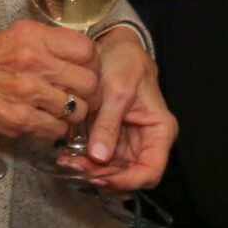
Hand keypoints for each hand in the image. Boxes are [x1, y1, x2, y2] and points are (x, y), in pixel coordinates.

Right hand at [0, 20, 102, 142]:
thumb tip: (83, 57)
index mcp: (34, 37)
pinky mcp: (19, 118)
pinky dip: (56, 128)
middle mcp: (33, 62)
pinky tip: (45, 120)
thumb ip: (50, 43)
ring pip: (77, 109)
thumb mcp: (17, 36)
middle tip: (81, 97)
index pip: (87, 50)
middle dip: (90, 93)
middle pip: (88, 83)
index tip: (88, 71)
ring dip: (73, 113)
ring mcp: (27, 92)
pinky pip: (57, 129)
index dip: (93, 64)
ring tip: (61, 110)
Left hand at [54, 25, 175, 192]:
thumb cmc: (125, 63)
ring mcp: (129, 142)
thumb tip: (98, 157)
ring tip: (68, 162)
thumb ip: (109, 124)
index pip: (151, 171)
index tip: (100, 178)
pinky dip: (86, 162)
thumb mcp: (118, 90)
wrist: (114, 46)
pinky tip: (67, 156)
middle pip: (130, 176)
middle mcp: (147, 142)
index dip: (127, 181)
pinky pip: (101, 159)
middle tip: (76, 168)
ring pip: (114, 172)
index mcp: (159, 132)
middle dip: (105, 178)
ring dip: (92, 172)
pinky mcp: (111, 138)